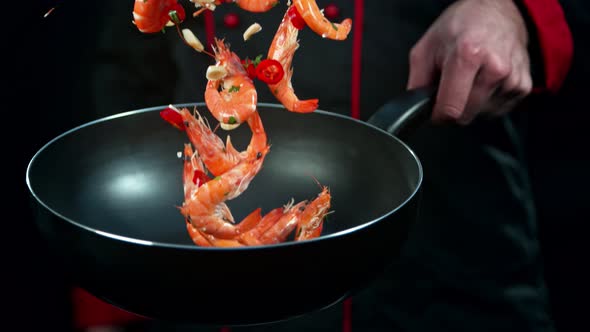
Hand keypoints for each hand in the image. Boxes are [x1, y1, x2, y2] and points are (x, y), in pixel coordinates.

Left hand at [407, 0, 531, 124]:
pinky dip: (488, 101)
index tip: (436, 110)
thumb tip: (417, 106)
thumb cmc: (462, 25)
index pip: (451, 109)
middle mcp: (495, 68)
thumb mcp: (427, 46)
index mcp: (468, 55)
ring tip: (471, 77)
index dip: (438, 115)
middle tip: (453, 84)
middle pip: (466, 115)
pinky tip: (486, 80)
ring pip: (481, 114)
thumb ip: (417, 81)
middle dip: (454, 107)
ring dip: (472, 103)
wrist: (498, 10)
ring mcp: (512, 78)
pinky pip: (497, 110)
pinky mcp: (523, 86)